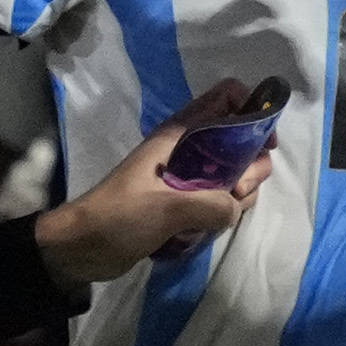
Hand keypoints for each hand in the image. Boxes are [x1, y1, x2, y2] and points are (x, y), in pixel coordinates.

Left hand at [35, 81, 268, 281]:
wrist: (81, 247)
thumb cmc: (118, 218)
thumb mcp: (165, 209)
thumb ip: (210, 205)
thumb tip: (235, 207)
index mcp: (180, 134)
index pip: (226, 98)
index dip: (252, 112)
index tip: (263, 145)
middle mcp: (188, 148)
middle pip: (241, 142)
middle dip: (251, 166)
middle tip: (237, 192)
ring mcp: (188, 176)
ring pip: (234, 174)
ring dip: (239, 194)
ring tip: (220, 215)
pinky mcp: (185, 202)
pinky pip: (220, 199)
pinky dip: (225, 211)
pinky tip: (209, 227)